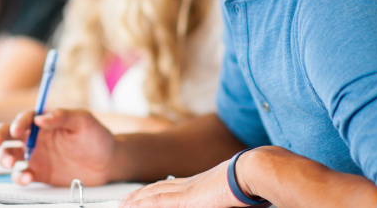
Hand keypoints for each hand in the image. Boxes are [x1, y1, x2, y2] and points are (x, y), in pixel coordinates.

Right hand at [0, 109, 116, 186]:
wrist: (108, 162)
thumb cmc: (97, 137)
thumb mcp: (84, 120)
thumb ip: (63, 116)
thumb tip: (40, 118)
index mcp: (44, 122)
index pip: (24, 118)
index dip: (17, 123)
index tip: (18, 130)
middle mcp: (36, 138)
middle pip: (8, 135)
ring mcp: (36, 156)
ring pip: (9, 155)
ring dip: (3, 157)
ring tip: (10, 162)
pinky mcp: (39, 173)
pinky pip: (22, 175)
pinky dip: (19, 177)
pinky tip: (26, 177)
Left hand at [120, 158, 246, 207]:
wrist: (253, 171)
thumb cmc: (252, 183)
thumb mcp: (232, 195)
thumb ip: (222, 199)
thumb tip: (223, 202)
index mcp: (200, 182)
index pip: (171, 186)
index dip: (155, 190)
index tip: (144, 194)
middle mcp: (191, 183)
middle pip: (158, 188)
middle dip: (140, 195)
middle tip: (125, 201)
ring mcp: (188, 189)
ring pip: (154, 194)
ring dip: (136, 200)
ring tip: (123, 205)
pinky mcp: (188, 198)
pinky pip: (159, 201)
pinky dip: (144, 204)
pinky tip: (132, 206)